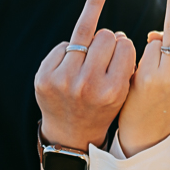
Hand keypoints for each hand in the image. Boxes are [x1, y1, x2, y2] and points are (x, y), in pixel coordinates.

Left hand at [34, 0, 135, 151]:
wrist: (70, 135)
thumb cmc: (100, 108)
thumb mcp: (121, 93)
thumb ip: (125, 64)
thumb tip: (118, 34)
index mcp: (112, 91)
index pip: (125, 46)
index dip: (124, 47)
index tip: (120, 54)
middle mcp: (87, 85)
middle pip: (105, 36)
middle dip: (107, 41)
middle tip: (102, 55)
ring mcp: (63, 80)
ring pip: (83, 34)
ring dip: (88, 42)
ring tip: (88, 55)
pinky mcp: (44, 76)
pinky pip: (63, 45)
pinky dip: (69, 52)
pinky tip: (70, 68)